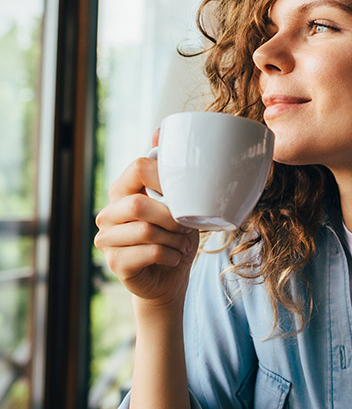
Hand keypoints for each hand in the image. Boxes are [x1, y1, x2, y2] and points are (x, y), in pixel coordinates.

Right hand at [94, 146, 198, 308]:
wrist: (168, 277)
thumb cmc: (173, 236)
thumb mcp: (177, 201)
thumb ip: (166, 171)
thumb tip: (158, 130)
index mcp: (122, 190)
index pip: (138, 167)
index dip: (165, 178)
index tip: (183, 195)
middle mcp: (108, 212)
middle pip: (138, 203)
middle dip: (171, 217)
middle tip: (186, 227)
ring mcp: (107, 239)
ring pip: (146, 230)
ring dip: (175, 239)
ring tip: (183, 244)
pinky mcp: (114, 263)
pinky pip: (150, 252)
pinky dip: (171, 255)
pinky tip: (174, 257)